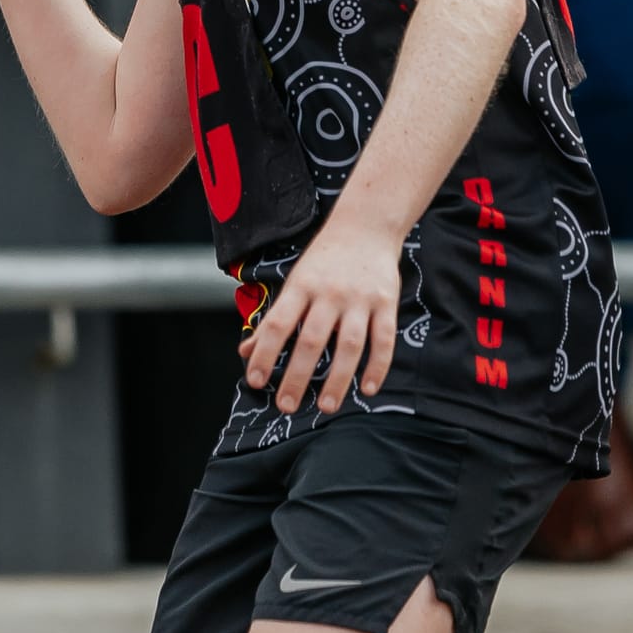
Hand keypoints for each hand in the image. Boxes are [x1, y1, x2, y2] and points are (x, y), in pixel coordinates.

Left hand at [237, 208, 401, 416]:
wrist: (366, 225)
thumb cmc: (325, 260)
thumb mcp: (294, 282)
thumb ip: (273, 319)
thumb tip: (245, 352)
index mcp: (301, 286)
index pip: (277, 324)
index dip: (264, 354)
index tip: (255, 381)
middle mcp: (330, 292)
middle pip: (311, 340)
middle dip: (297, 377)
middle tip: (286, 406)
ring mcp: (360, 298)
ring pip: (349, 345)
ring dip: (337, 379)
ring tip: (327, 407)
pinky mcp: (386, 302)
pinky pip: (383, 339)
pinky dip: (377, 366)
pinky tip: (368, 389)